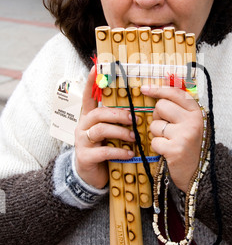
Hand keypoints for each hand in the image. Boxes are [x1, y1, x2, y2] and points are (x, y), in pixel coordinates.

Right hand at [74, 67, 135, 188]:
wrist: (90, 176)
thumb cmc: (103, 149)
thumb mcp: (109, 133)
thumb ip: (117, 121)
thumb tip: (136, 110)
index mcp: (89, 118)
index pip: (88, 97)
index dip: (90, 82)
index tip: (96, 67)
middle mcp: (83, 127)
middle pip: (98, 113)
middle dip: (118, 114)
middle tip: (134, 119)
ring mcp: (82, 142)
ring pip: (100, 130)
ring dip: (120, 132)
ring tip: (134, 137)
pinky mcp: (85, 157)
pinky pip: (103, 151)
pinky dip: (119, 151)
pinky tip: (130, 153)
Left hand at [141, 84, 204, 192]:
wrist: (196, 172)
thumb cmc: (188, 144)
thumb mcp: (188, 122)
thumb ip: (177, 105)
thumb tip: (158, 86)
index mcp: (196, 112)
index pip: (175, 93)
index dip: (158, 89)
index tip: (145, 89)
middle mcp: (193, 121)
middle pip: (161, 106)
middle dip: (158, 116)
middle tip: (167, 127)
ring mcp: (184, 135)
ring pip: (155, 124)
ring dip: (157, 133)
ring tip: (169, 140)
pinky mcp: (175, 149)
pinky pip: (154, 140)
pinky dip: (157, 147)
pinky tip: (168, 151)